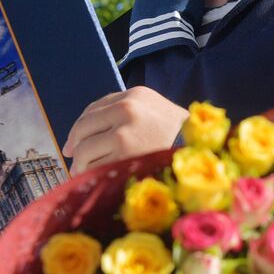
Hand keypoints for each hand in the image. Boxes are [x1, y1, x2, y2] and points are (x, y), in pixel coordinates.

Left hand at [62, 87, 187, 172]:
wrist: (201, 152)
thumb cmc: (178, 135)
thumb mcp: (156, 110)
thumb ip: (127, 112)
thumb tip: (90, 131)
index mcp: (134, 96)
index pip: (94, 109)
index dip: (79, 127)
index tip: (73, 141)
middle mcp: (127, 109)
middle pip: (84, 127)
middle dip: (75, 145)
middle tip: (72, 158)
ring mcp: (124, 132)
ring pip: (85, 149)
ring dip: (80, 163)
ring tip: (82, 172)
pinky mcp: (123, 155)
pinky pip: (95, 165)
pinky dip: (90, 174)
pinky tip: (93, 178)